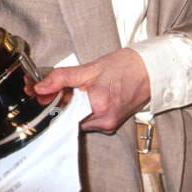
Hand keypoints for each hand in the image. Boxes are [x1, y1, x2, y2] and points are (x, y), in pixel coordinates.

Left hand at [32, 48, 151, 133]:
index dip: (51, 103)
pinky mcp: (113, 125)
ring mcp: (110, 125)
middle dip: (64, 105)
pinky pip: (90, 121)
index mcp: (98, 106)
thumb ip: (62, 78)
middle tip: (68, 88)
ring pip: (79, 121)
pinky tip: (93, 97)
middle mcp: (104, 121)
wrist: (152, 70)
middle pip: (69, 119)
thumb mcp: (91, 68)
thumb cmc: (126, 66)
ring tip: (84, 90)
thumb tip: (40, 88)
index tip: (44, 94)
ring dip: (75, 108)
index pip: (61, 114)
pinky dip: (86, 111)